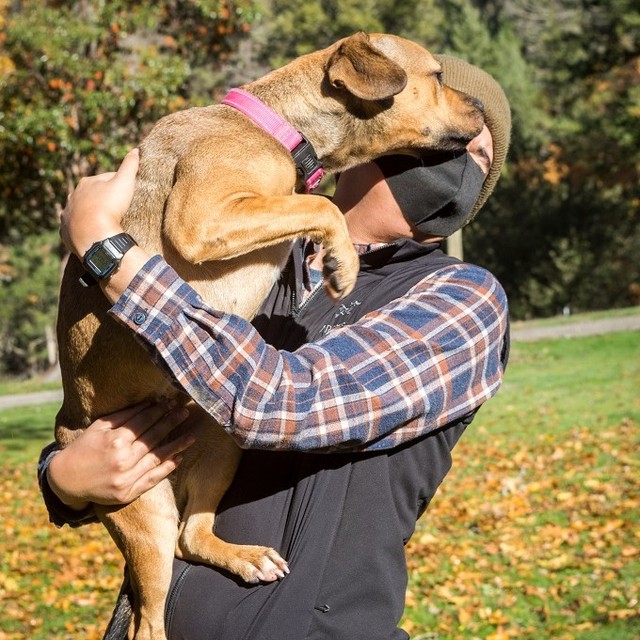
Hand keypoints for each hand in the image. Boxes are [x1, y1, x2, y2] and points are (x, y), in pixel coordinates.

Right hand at [47, 401, 194, 509]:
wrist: (66, 481)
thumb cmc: (84, 449)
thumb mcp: (99, 428)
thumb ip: (124, 416)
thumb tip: (148, 404)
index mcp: (114, 441)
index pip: (143, 422)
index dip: (158, 411)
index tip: (170, 403)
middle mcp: (122, 459)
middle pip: (153, 437)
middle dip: (171, 422)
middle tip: (185, 412)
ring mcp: (127, 478)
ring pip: (158, 458)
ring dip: (177, 445)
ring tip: (192, 435)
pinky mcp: (129, 493)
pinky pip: (153, 478)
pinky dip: (168, 468)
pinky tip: (180, 457)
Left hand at [60, 148, 139, 257]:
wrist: (95, 236)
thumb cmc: (110, 207)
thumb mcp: (124, 183)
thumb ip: (129, 166)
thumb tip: (136, 150)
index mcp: (86, 182)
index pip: (105, 179)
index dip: (118, 184)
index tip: (127, 193)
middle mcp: (73, 197)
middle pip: (91, 195)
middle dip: (101, 199)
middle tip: (117, 209)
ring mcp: (68, 215)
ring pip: (81, 212)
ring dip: (90, 214)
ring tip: (104, 222)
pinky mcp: (65, 232)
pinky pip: (74, 229)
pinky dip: (82, 229)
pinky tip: (91, 233)